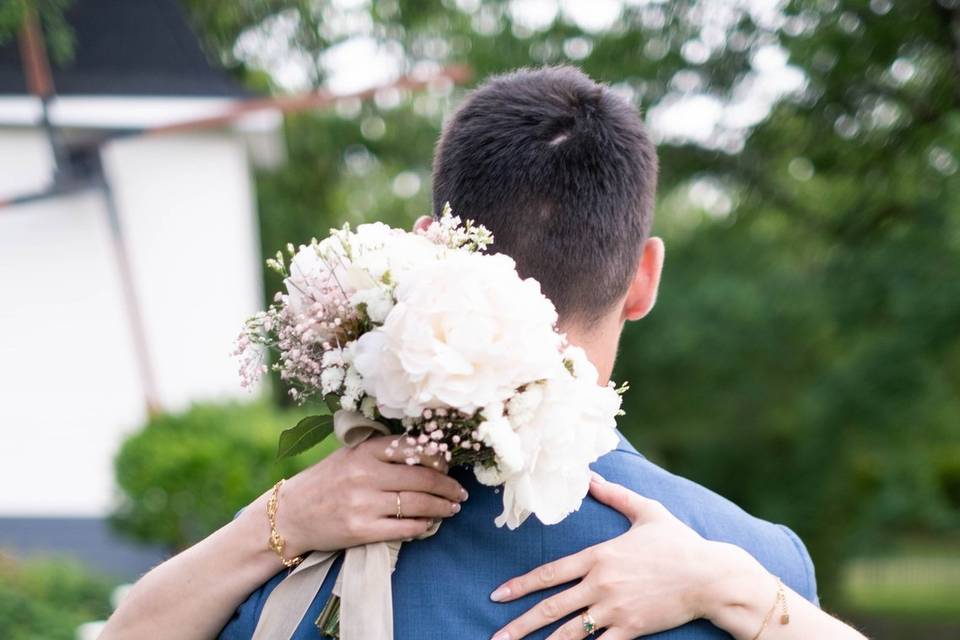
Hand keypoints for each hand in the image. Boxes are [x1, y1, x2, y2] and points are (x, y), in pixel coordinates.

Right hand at [264, 435, 467, 555]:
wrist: (291, 515)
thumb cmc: (325, 482)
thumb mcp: (350, 455)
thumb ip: (382, 451)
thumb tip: (428, 453)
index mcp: (364, 450)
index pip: (414, 448)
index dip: (439, 458)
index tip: (449, 466)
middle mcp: (365, 474)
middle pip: (423, 478)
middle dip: (448, 487)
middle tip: (460, 492)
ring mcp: (363, 503)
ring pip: (417, 504)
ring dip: (441, 507)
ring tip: (452, 508)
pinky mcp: (360, 530)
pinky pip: (404, 528)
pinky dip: (422, 526)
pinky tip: (429, 524)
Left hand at [490, 474, 747, 639]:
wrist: (710, 576)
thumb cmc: (679, 543)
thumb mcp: (646, 512)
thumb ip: (615, 495)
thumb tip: (591, 476)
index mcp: (599, 556)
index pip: (550, 573)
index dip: (521, 585)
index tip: (497, 595)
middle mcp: (601, 584)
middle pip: (552, 607)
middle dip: (520, 623)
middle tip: (496, 636)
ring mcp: (615, 610)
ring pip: (570, 632)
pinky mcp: (632, 630)